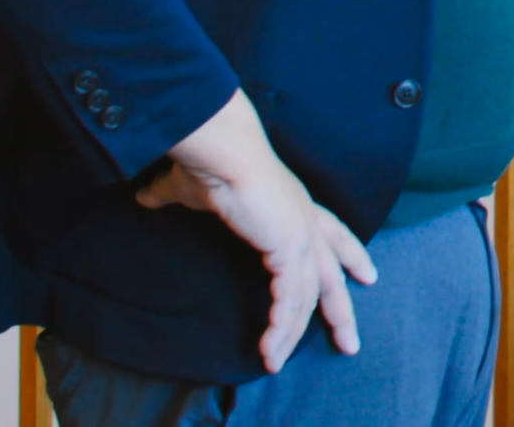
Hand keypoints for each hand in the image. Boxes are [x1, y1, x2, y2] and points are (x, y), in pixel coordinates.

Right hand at [138, 90, 376, 372]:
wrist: (222, 149)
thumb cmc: (211, 162)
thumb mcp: (189, 188)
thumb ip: (170, 196)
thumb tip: (146, 196)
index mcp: (294, 204)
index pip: (332, 233)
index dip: (350, 254)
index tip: (367, 276)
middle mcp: (306, 221)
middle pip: (332, 274)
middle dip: (341, 310)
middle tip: (350, 342)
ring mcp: (302, 236)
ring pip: (309, 296)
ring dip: (295, 333)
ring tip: (277, 363)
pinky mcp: (291, 250)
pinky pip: (290, 301)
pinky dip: (281, 328)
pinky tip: (271, 352)